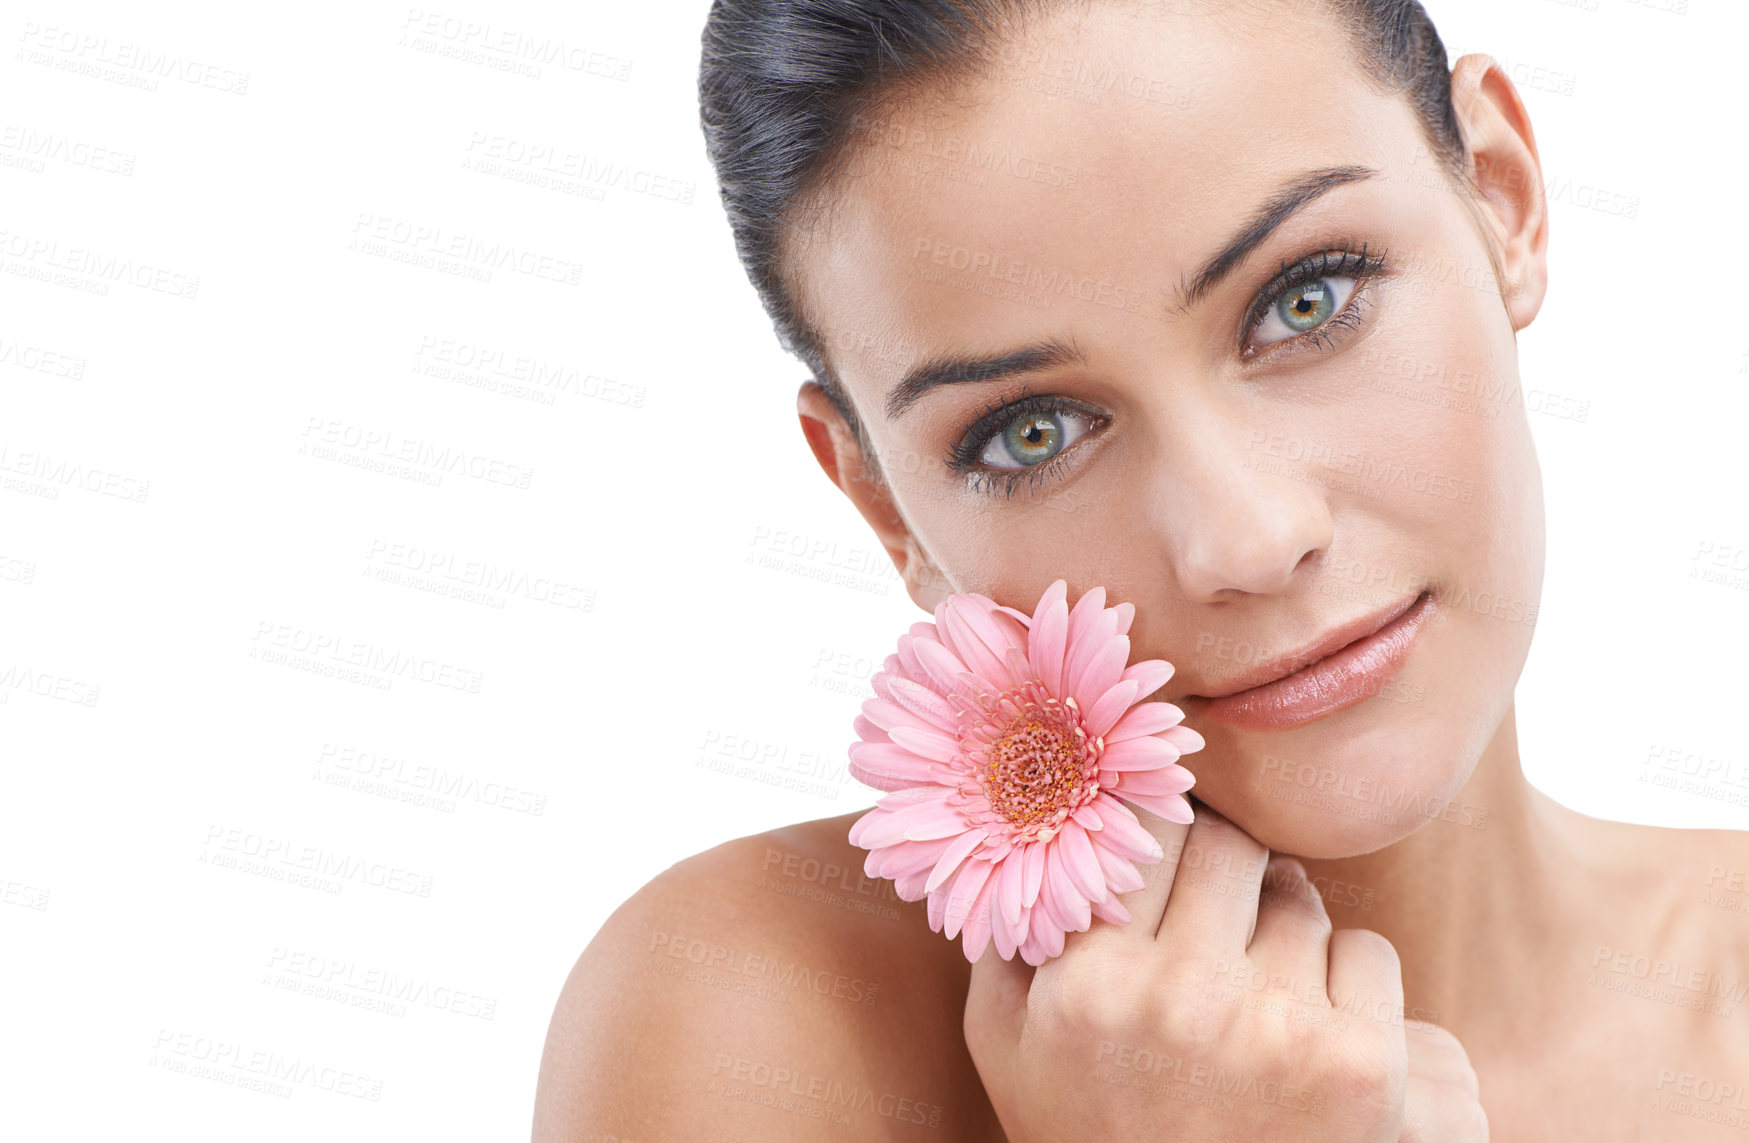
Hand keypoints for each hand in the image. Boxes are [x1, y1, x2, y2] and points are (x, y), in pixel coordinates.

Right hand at [963, 802, 1485, 1140]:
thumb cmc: (1090, 1135)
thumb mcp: (1007, 1045)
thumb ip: (1007, 932)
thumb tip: (1029, 819)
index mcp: (1087, 984)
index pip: (1144, 829)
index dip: (1161, 828)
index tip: (1168, 845)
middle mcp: (1181, 998)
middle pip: (1230, 847)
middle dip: (1228, 867)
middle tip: (1222, 909)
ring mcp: (1277, 1030)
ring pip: (1300, 898)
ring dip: (1285, 926)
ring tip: (1257, 990)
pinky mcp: (1362, 1068)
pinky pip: (1366, 952)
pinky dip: (1348, 978)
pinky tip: (1309, 1029)